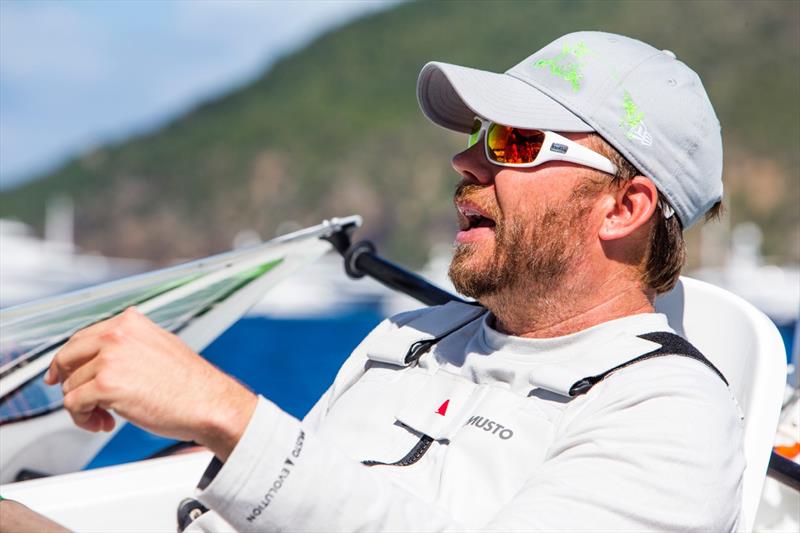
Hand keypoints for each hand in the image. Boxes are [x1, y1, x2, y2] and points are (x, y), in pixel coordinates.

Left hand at [44, 307, 256, 460]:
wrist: (209, 403)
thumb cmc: (191, 383)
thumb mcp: (159, 346)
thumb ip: (129, 345)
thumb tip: (102, 357)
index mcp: (130, 322)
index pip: (83, 337)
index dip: (70, 360)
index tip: (62, 374)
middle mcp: (117, 335)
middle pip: (67, 357)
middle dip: (67, 381)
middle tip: (77, 399)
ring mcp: (110, 359)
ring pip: (70, 386)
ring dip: (84, 406)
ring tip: (105, 417)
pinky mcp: (106, 385)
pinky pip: (73, 405)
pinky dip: (83, 419)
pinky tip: (104, 423)